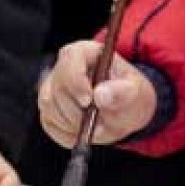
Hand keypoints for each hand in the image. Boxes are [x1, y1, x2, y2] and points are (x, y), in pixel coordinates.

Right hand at [37, 40, 155, 147]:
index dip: (76, 81)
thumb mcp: (137, 93)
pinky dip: (68, 133)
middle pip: (57, 88)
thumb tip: (100, 95)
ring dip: (73, 124)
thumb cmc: (129, 95)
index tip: (89, 101)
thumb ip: (123, 93)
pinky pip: (49, 123)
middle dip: (77, 112)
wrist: (123, 112)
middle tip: (99, 123)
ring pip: (49, 106)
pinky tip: (84, 130)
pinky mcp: (47, 108)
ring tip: (95, 126)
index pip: (70, 58)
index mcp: (86, 52)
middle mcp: (63, 66)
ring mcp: (52, 87)